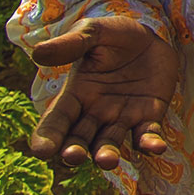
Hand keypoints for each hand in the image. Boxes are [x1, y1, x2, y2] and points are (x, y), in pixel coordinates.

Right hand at [27, 16, 178, 168]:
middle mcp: (94, 113)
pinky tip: (155, 148)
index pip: (56, 121)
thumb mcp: (93, 33)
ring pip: (110, 143)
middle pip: (79, 139)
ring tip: (107, 161)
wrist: (152, 35)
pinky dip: (150, 144)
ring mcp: (121, 118)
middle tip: (73, 156)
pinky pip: (148, 135)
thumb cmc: (115, 35)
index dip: (47, 137)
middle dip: (74, 151)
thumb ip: (70, 44)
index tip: (41, 151)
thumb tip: (38, 53)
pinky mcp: (149, 117)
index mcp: (74, 95)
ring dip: (107, 154)